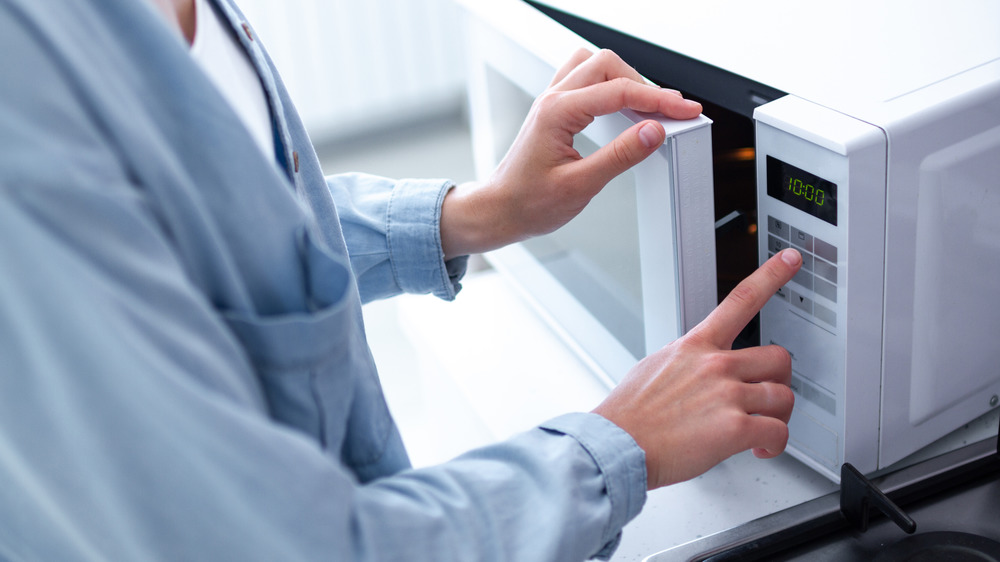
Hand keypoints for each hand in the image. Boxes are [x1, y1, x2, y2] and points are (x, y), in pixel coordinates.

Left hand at [440, 49, 701, 259]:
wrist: (500, 210)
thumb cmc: (528, 203)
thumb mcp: (581, 185)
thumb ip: (620, 156)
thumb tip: (653, 132)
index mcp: (557, 112)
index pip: (619, 92)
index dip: (658, 100)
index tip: (685, 110)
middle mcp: (552, 99)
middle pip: (608, 65)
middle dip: (644, 84)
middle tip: (671, 111)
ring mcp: (551, 101)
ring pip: (595, 65)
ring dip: (625, 79)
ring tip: (649, 106)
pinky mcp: (553, 110)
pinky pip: (584, 79)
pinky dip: (608, 85)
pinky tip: (622, 105)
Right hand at [593, 249, 801, 489]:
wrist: (616, 446)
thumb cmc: (630, 415)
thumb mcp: (655, 367)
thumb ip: (687, 362)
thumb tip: (696, 369)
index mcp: (696, 346)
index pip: (740, 300)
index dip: (771, 275)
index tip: (791, 258)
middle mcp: (715, 365)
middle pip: (779, 359)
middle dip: (779, 381)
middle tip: (767, 399)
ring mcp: (726, 395)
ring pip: (783, 398)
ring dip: (778, 418)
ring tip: (760, 432)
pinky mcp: (733, 428)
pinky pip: (777, 432)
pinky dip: (775, 445)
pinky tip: (759, 449)